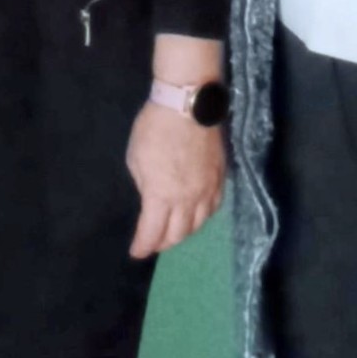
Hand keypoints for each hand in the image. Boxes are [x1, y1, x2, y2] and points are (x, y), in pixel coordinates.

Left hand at [126, 103, 224, 258]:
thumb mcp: (136, 160)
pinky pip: (213, 208)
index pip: (152, 233)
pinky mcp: (221, 178)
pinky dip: (202, 217)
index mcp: (162, 196)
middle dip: (163, 242)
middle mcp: (188, 199)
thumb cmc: (154, 129)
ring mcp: (208, 190)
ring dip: (184, 232)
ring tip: (173, 233)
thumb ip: (145, 186)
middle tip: (154, 243)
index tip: (136, 252)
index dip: (143, 246)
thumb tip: (152, 199)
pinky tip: (196, 216)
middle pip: (179, 233)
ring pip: (199, 224)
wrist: (188, 105)